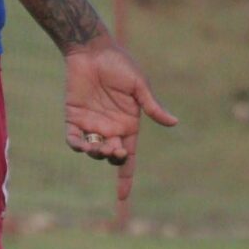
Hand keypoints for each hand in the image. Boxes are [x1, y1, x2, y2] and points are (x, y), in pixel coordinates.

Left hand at [63, 38, 177, 168]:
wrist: (93, 50)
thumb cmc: (120, 65)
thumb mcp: (139, 86)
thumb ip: (152, 106)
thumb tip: (174, 123)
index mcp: (129, 125)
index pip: (128, 158)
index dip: (125, 178)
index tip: (122, 198)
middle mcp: (111, 129)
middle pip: (112, 156)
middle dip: (113, 159)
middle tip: (113, 149)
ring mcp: (92, 124)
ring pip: (93, 151)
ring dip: (97, 154)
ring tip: (101, 147)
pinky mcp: (74, 117)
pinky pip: (74, 139)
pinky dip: (76, 145)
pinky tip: (81, 144)